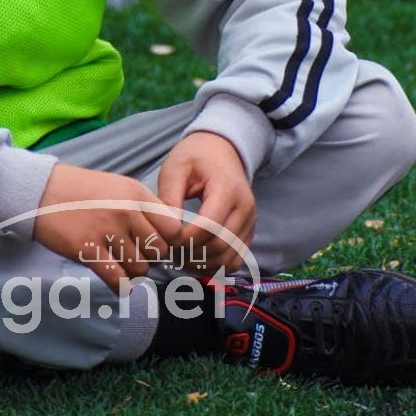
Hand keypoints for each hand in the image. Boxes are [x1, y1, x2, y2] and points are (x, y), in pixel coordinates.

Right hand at [34, 163, 182, 292]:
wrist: (41, 191)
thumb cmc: (81, 190)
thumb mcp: (119, 186)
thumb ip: (144, 206)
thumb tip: (171, 233)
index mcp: (136, 193)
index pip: (172, 228)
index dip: (167, 240)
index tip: (156, 244)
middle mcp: (125, 211)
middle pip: (158, 251)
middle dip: (149, 257)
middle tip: (133, 253)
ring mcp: (106, 231)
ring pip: (140, 268)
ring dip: (131, 271)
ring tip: (118, 261)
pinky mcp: (87, 250)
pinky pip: (117, 279)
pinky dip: (120, 286)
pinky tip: (115, 280)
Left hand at [157, 132, 255, 273]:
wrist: (220, 149)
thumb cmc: (194, 157)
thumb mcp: (175, 168)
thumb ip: (169, 198)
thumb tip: (166, 230)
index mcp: (227, 188)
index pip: (209, 226)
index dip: (185, 239)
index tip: (166, 237)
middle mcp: (245, 208)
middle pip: (220, 245)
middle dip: (192, 253)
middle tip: (169, 249)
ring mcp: (249, 221)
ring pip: (229, 258)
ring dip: (202, 263)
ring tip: (180, 254)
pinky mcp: (247, 232)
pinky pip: (235, 259)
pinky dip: (215, 265)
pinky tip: (195, 258)